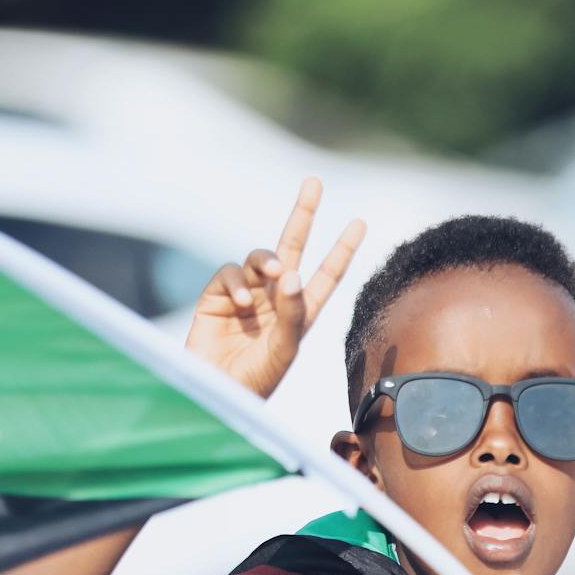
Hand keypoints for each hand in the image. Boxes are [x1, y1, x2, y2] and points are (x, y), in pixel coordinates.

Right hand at [185, 176, 365, 398]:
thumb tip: (293, 272)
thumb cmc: (257, 380)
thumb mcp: (284, 349)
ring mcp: (247, 294)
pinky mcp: (217, 296)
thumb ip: (292, 312)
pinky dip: (236, 283)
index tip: (359, 223)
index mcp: (301, 311)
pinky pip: (230, 273)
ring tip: (272, 274)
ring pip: (260, 257)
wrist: (216, 392)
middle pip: (292, 246)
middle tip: (314, 182)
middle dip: (303, 214)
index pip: (327, 274)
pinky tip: (240, 306)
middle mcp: (276, 298)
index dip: (342, 249)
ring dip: (267, 259)